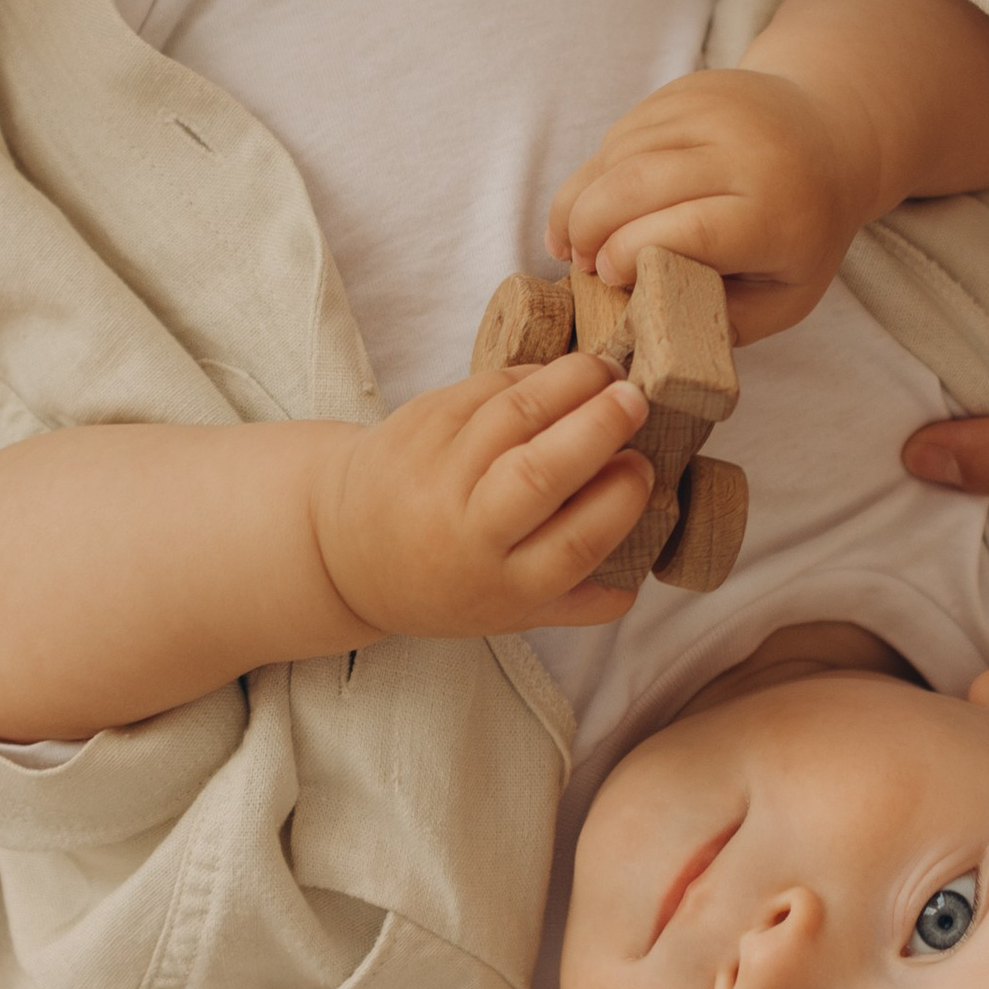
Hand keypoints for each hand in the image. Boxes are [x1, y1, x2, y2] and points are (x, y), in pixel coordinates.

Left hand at [312, 351, 654, 638]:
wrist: (344, 545)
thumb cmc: (442, 581)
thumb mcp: (506, 614)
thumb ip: (577, 603)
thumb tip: (642, 580)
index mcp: (500, 587)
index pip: (576, 542)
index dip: (621, 498)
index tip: (644, 468)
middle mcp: (465, 533)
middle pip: (541, 473)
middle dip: (600, 427)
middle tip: (636, 400)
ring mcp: (436, 472)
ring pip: (514, 414)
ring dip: (572, 382)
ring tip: (608, 374)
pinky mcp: (419, 422)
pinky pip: (487, 388)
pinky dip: (533, 375)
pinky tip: (560, 377)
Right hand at [549, 66, 875, 342]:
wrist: (832, 135)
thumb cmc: (804, 230)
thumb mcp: (789, 295)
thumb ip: (728, 321)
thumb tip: (657, 330)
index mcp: (775, 210)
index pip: (685, 230)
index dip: (630, 254)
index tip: (608, 278)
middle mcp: (744, 149)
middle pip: (637, 184)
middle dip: (588, 227)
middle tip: (579, 264)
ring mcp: (713, 109)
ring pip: (618, 153)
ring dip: (581, 199)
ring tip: (573, 238)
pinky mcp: (688, 88)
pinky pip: (622, 131)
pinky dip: (597, 170)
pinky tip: (594, 202)